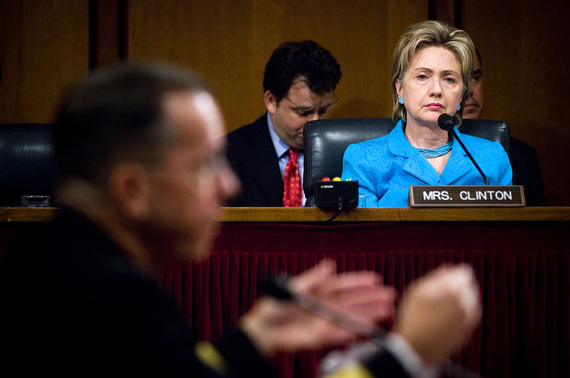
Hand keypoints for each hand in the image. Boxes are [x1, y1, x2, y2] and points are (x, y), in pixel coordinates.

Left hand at [240, 259, 394, 356]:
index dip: (359, 282)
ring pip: (350, 317)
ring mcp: (324, 322)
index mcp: (319, 291)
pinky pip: (338, 334)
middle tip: (389, 295)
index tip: (375, 279)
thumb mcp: (293, 287)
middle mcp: (325, 306)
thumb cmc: (274, 305)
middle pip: (352, 302)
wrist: (262, 329)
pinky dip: (351, 331)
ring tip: (386, 310)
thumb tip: (330, 266)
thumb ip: (313, 279)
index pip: (343, 285)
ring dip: (367, 314)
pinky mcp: (319, 338)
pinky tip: (365, 328)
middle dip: (370, 299)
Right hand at [395, 264, 481, 364]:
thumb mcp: (418, 291)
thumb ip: (436, 277)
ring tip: (440, 307)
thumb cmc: (414, 318)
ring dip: (460, 300)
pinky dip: (460, 314)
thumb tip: (449, 268)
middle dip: (458, 287)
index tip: (443, 279)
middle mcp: (467, 305)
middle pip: (469, 287)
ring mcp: (469, 320)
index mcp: (455, 291)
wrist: (416, 349)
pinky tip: (444, 318)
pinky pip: (468, 316)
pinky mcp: (468, 333)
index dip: (453, 274)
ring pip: (471, 302)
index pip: (465, 273)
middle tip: (439, 294)